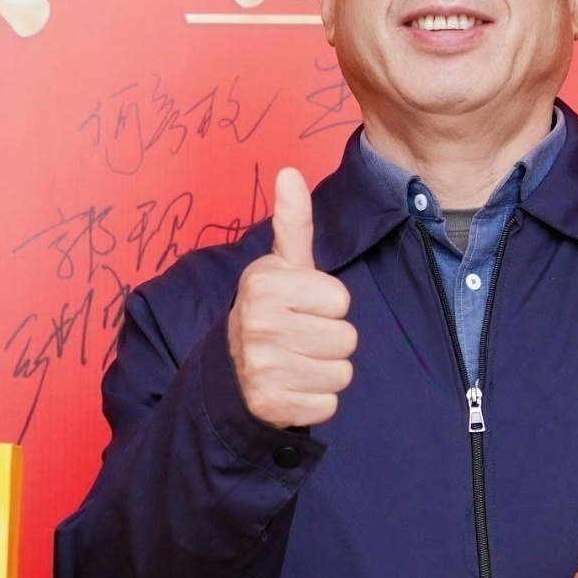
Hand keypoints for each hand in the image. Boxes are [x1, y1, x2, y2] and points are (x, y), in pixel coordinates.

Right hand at [229, 166, 356, 429]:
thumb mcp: (281, 266)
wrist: (231, 370)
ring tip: (297, 362)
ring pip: (340, 373)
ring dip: (325, 371)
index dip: (328, 305)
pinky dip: (316, 400)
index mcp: (264, 284)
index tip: (302, 307)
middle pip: (346, 339)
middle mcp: (257, 324)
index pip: (341, 300)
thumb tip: (290, 172)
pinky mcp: (269, 405)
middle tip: (299, 338)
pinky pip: (328, 404)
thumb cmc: (272, 311)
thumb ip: (293, 223)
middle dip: (330, 341)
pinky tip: (292, 387)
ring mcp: (261, 368)